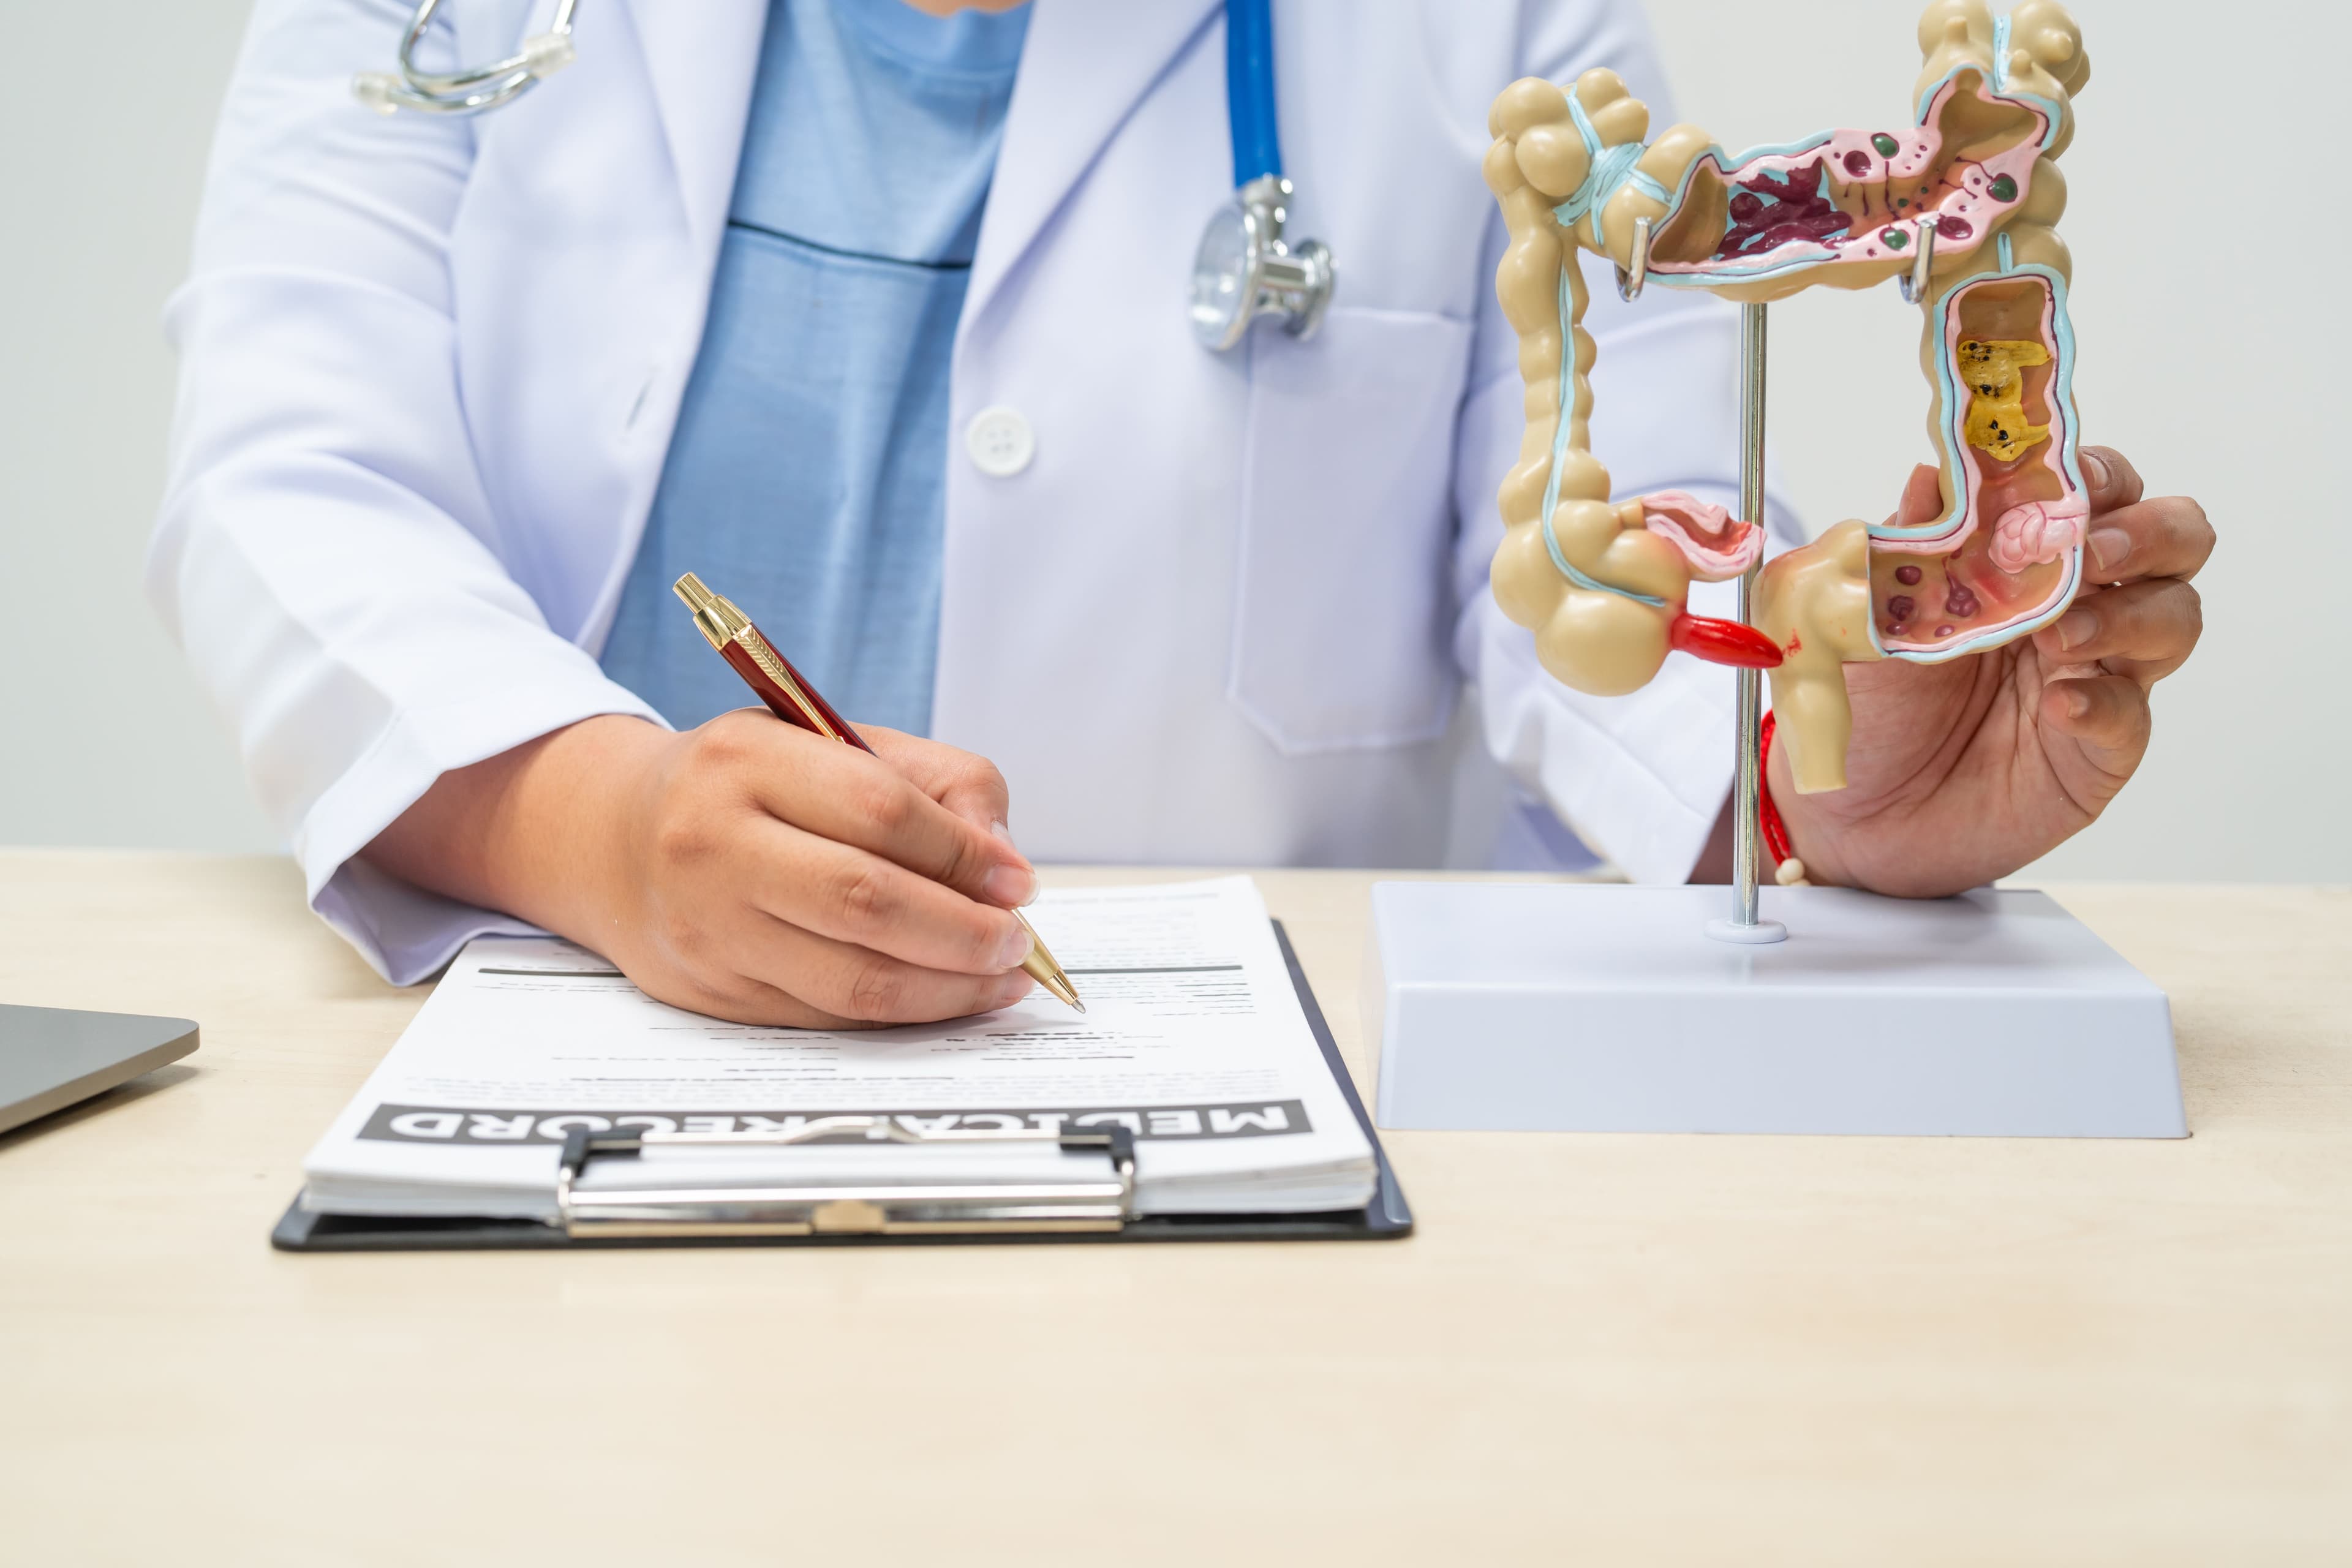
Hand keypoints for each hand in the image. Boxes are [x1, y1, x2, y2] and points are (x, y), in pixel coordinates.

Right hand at [364, 711, 1039, 1025]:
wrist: (615, 839)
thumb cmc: (749, 786)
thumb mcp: (833, 741)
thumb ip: (937, 782)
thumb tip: (1005, 862)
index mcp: (747, 761)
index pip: (880, 811)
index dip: (965, 854)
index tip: (1017, 881)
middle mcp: (713, 843)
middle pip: (866, 902)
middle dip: (964, 932)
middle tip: (1017, 941)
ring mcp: (707, 927)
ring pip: (851, 980)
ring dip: (947, 988)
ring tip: (999, 976)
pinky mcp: (711, 993)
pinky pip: (827, 1016)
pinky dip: (900, 1014)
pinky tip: (944, 995)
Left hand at [1772, 446, 2211, 894]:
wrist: (1858, 808)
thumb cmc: (1877, 703)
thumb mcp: (1876, 617)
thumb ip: (1910, 548)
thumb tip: (1930, 474)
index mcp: (2032, 558)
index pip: (2100, 492)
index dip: (2095, 477)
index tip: (2067, 482)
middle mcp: (2084, 604)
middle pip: (2173, 540)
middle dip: (2145, 533)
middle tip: (2092, 553)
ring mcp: (2102, 674)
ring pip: (2174, 618)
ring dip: (2127, 614)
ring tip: (2060, 637)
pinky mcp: (2101, 747)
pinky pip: (2133, 715)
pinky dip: (2105, 703)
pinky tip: (2062, 705)